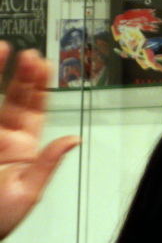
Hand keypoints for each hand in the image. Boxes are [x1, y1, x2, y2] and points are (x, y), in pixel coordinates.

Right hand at [0, 42, 79, 238]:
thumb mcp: (27, 193)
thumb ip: (47, 163)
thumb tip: (73, 139)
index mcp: (23, 149)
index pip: (34, 111)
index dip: (39, 87)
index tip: (43, 64)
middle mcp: (3, 136)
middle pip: (14, 97)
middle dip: (23, 75)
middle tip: (31, 54)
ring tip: (6, 49)